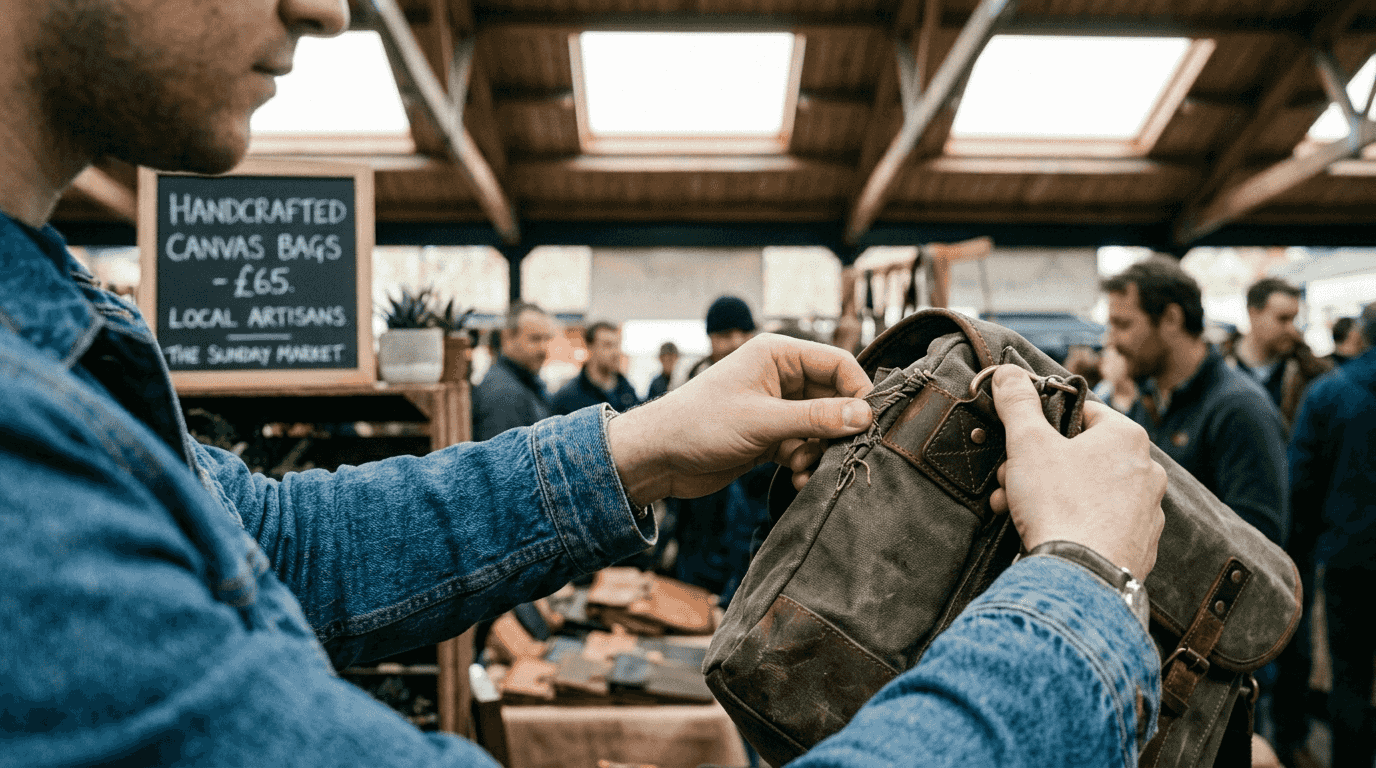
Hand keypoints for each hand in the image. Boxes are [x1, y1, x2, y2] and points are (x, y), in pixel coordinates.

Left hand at [606, 334, 873, 505]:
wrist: (656, 457)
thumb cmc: (700, 425)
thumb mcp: (763, 421)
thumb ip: (817, 419)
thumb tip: (865, 416)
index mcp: (778, 354)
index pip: (839, 364)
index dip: (859, 392)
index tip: (870, 425)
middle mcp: (780, 376)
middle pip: (834, 398)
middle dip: (838, 429)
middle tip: (839, 455)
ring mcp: (775, 407)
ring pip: (820, 426)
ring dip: (820, 450)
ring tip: (803, 469)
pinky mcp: (768, 435)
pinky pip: (803, 446)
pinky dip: (805, 462)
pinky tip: (795, 479)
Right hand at [987, 365, 1165, 580]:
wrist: (1082, 576)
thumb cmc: (1061, 504)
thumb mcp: (1028, 443)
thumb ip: (1018, 404)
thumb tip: (1008, 374)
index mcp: (1127, 438)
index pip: (1083, 412)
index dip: (1043, 423)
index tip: (1021, 440)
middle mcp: (1147, 471)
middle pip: (1081, 455)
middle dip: (1038, 466)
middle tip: (1011, 479)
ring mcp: (1147, 512)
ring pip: (1088, 491)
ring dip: (1049, 495)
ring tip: (1018, 510)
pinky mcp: (1140, 546)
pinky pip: (1099, 525)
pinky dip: (1071, 525)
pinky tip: (1046, 533)